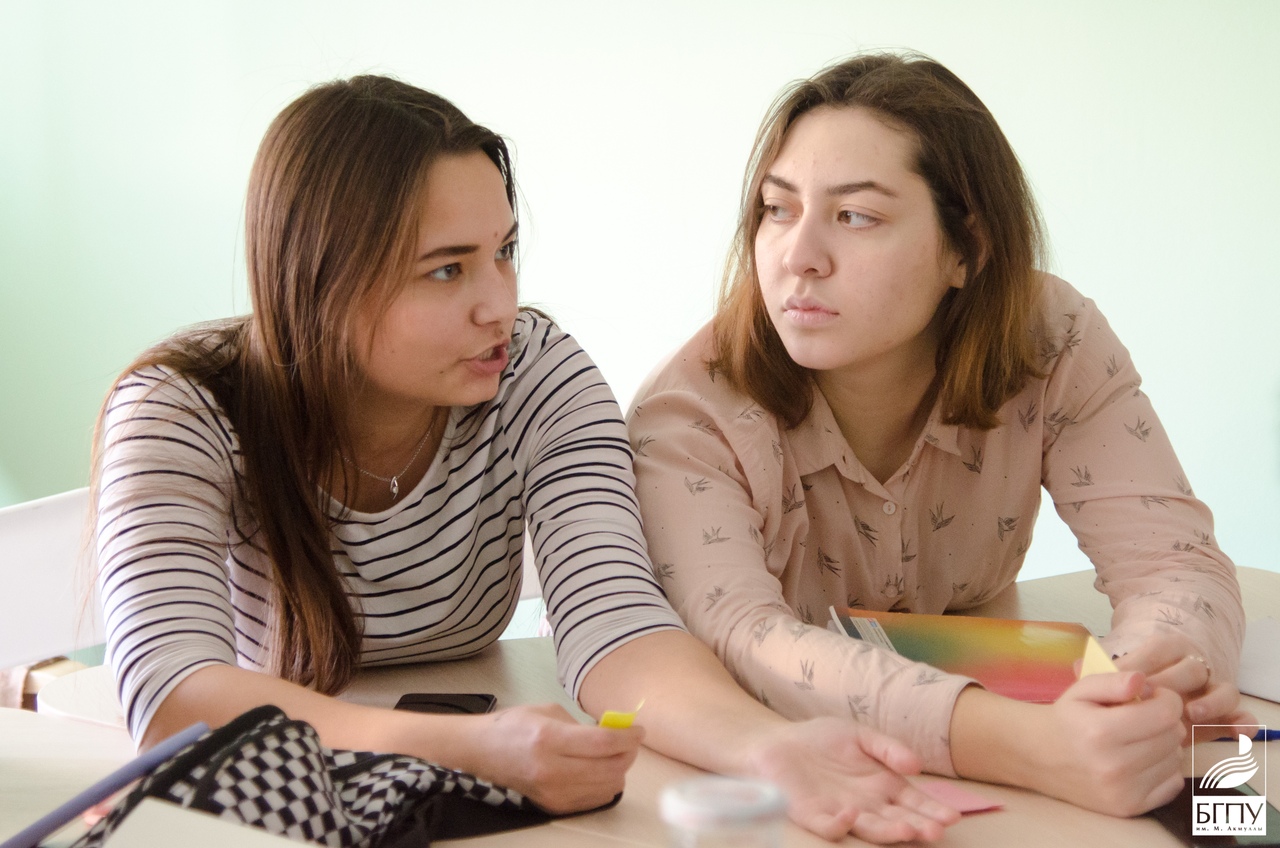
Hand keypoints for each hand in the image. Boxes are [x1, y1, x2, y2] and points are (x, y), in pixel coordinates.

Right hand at [466, 703, 642, 813]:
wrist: (481, 752)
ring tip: (615, 755)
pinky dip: (605, 785)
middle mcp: (551, 770)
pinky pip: (594, 800)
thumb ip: (582, 724)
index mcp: (550, 739)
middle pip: (610, 768)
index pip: (603, 742)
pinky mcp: (553, 806)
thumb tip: (613, 732)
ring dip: (619, 770)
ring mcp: (552, 792)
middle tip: (630, 742)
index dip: (628, 737)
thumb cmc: (514, 726)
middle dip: (628, 754)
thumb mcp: (549, 712)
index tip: (639, 731)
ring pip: (607, 787)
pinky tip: (601, 771)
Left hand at [742, 718, 958, 842]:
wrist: (779, 741)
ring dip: (889, 832)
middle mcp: (867, 805)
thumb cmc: (822, 739)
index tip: (952, 815)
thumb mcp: (861, 736)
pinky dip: (839, 824)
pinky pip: (828, 825)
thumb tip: (917, 765)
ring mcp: (841, 811)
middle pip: (898, 819)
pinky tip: (851, 816)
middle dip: (918, 826)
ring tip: (908, 831)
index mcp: (883, 786)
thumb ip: (889, 748)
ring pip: (870, 828)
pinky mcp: (812, 814)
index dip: (933, 810)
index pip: (914, 802)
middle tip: (937, 830)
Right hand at [1025, 672, 1184, 815]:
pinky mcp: (1128, 808)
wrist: (1037, 757)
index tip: (1152, 696)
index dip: (1166, 698)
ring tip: (1140, 738)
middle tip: (1143, 716)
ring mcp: (1123, 791)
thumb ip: (1112, 680)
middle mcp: (1114, 766)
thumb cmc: (1065, 719)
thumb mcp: (1081, 689)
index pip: (1166, 713)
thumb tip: (1142, 680)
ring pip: (1176, 759)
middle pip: (1174, 736)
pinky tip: (1143, 760)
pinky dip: (1165, 769)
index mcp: (1101, 732)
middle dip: (1165, 720)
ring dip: (1165, 745)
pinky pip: (1173, 784)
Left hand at [1113, 633, 1255, 742]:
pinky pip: (1239, 716)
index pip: (1161, 649)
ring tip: (1192, 714)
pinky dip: (1242, 723)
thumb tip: (1083, 669)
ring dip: (1211, 702)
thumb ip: (1103, 675)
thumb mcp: (1114, 680)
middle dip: (1174, 683)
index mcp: (1166, 651)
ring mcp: (1211, 692)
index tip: (1132, 683)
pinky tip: (1237, 732)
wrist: (1144, 712)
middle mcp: (1193, 667)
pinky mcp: (1224, 716)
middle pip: (1192, 669)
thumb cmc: (1127, 693)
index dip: (1147, 663)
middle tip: (1154, 700)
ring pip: (1224, 690)